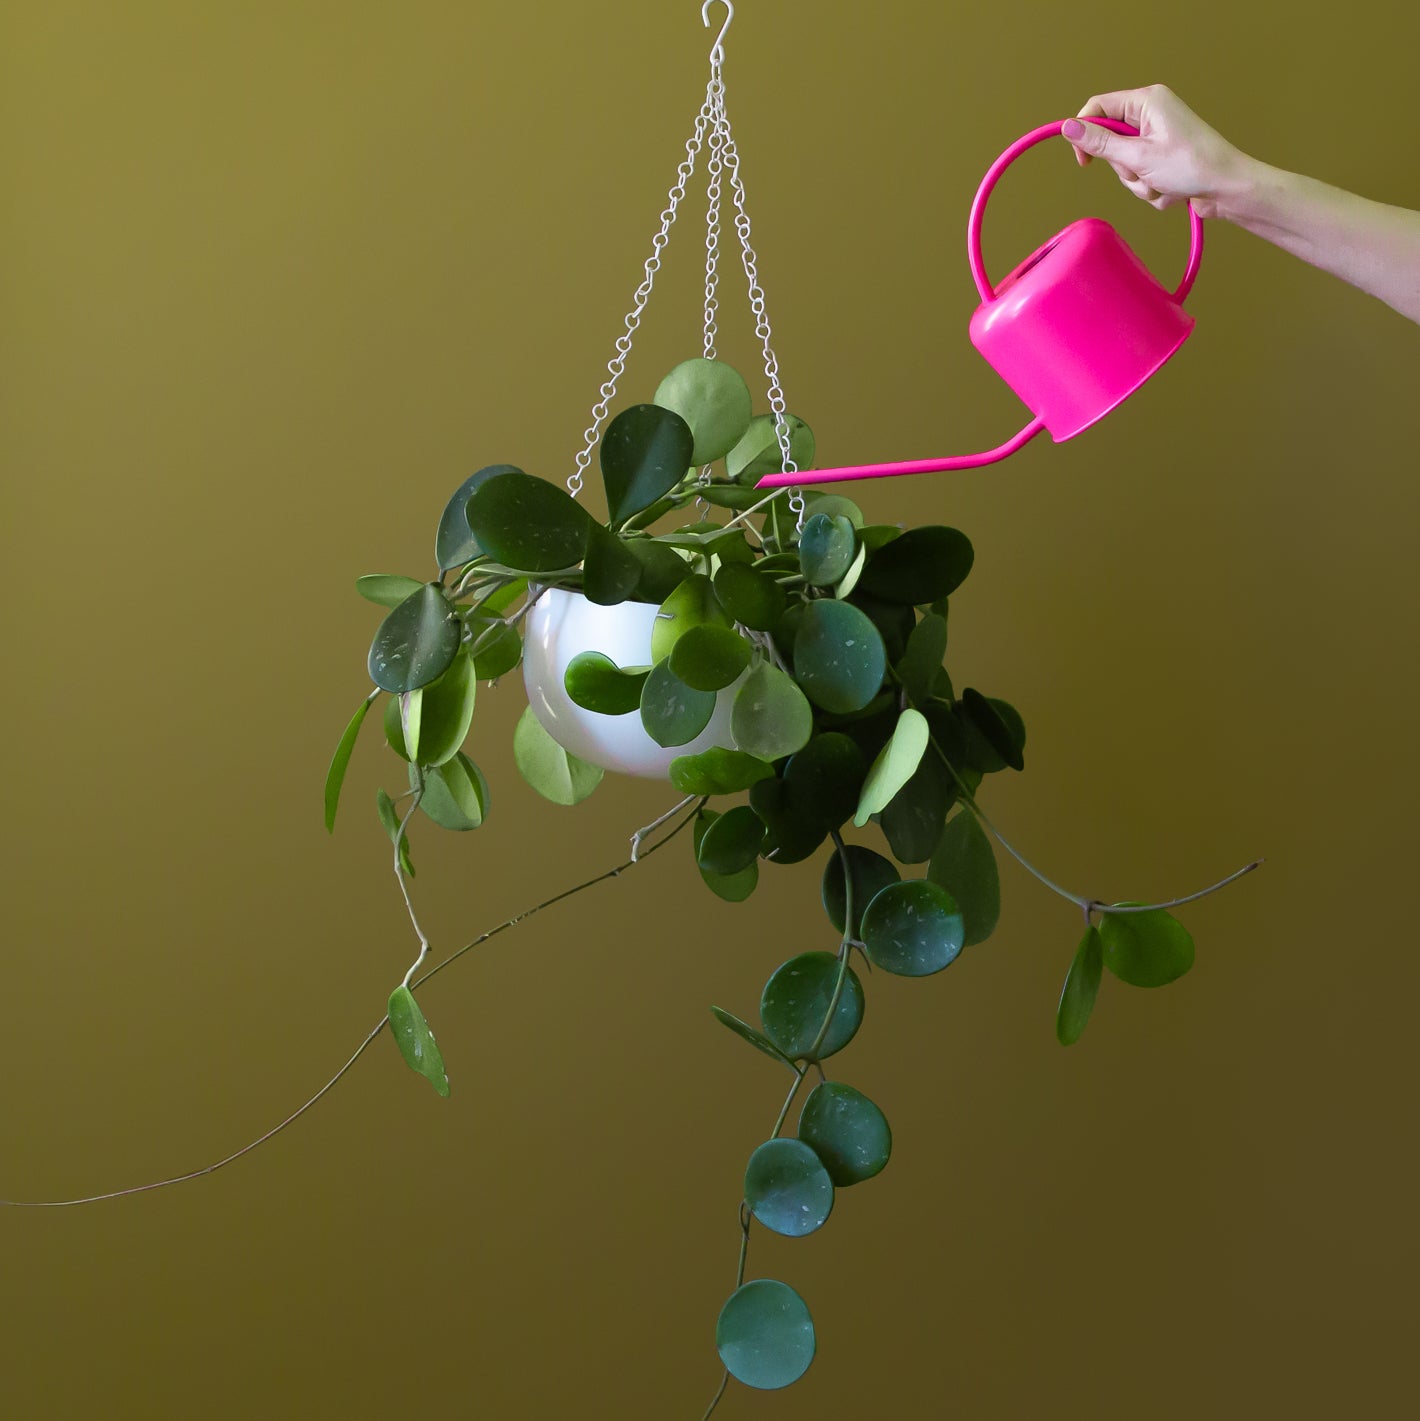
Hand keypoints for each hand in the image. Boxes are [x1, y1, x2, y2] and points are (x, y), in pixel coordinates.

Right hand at [1061, 85, 1250, 218]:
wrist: (1227, 188)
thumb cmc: (1192, 165)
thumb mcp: (1138, 156)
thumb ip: (1100, 143)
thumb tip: (1068, 127)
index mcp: (1146, 101)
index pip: (1098, 108)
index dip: (1084, 134)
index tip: (1083, 161)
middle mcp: (1151, 114)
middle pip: (1110, 142)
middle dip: (1123, 167)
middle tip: (1144, 171)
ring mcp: (1157, 137)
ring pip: (1124, 164)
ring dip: (1138, 181)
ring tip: (1161, 182)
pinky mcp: (1163, 157)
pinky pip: (1140, 176)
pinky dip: (1150, 187)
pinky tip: (1170, 187)